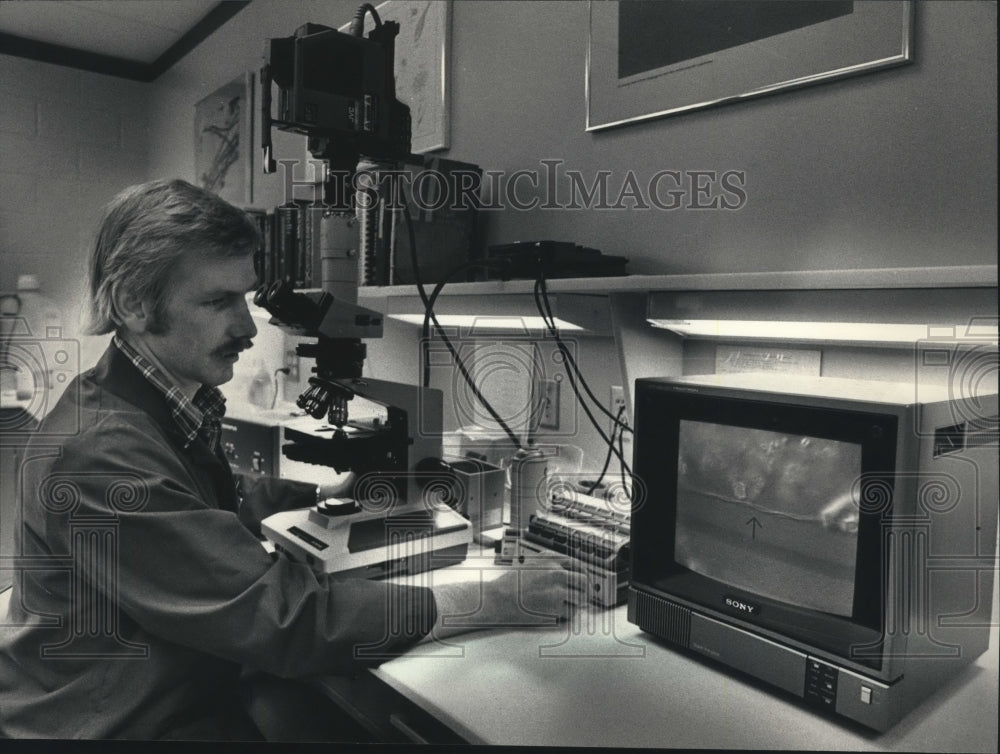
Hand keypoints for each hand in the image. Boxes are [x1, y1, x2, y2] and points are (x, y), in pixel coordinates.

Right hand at [426, 566, 586, 639]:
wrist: (496, 600)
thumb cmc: (508, 584)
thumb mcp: (529, 561)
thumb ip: (549, 562)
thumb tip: (568, 569)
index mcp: (550, 560)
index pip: (578, 564)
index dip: (583, 573)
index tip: (583, 579)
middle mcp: (556, 573)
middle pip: (584, 582)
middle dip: (583, 590)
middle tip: (579, 596)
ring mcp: (557, 592)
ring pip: (580, 599)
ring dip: (575, 603)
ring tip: (563, 606)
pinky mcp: (554, 610)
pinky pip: (570, 614)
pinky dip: (565, 616)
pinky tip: (553, 613)